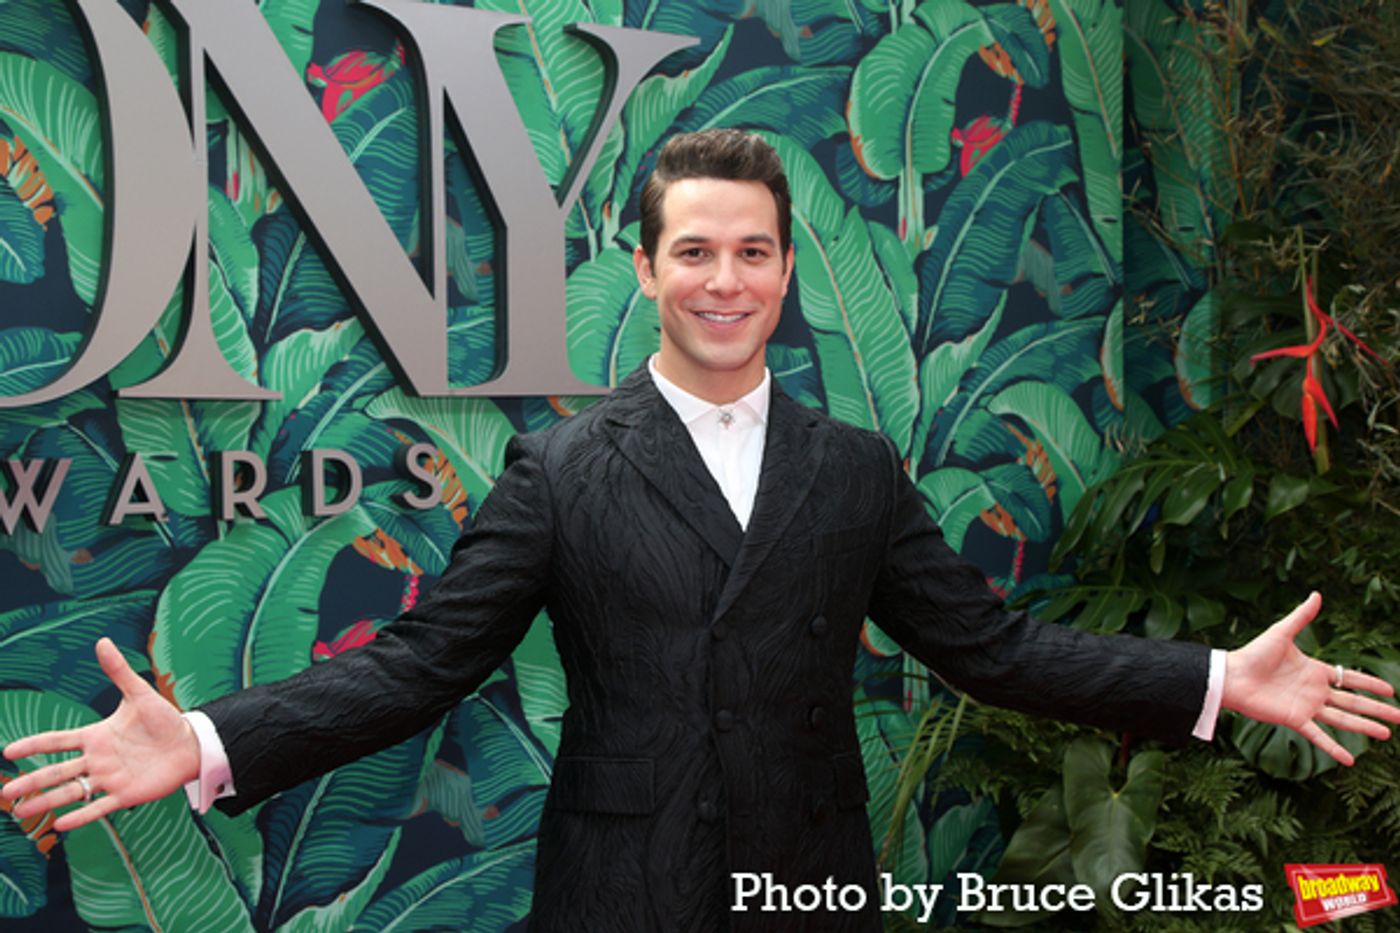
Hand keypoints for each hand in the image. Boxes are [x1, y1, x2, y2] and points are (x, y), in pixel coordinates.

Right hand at [1, 638, 200, 830]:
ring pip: (71, 792)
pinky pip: (99, 807)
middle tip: (6, 793)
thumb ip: (119, 671)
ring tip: (21, 812)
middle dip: (31, 781)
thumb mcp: (139, 694)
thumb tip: (102, 642)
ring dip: (47, 801)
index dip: (34, 745)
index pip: (57, 741)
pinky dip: (81, 816)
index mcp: (96, 736)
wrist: (189, 743)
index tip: (8, 751)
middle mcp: (97, 760)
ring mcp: (109, 778)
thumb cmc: (164, 719)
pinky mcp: (126, 795)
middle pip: (57, 772)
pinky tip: (60, 824)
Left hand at [1223, 592, 1399, 764]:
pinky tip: (1350, 760)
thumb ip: (1301, 617)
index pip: (1349, 678)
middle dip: (1378, 709)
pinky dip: (1334, 748)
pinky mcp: (1294, 719)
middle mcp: (1314, 691)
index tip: (1391, 692)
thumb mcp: (1281, 633)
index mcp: (1314, 671)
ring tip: (1387, 734)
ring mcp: (1306, 706)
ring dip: (1364, 727)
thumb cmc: (1253, 654)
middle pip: (1353, 701)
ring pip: (1342, 719)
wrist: (1232, 675)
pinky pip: (1318, 736)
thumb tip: (1317, 594)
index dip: (1370, 684)